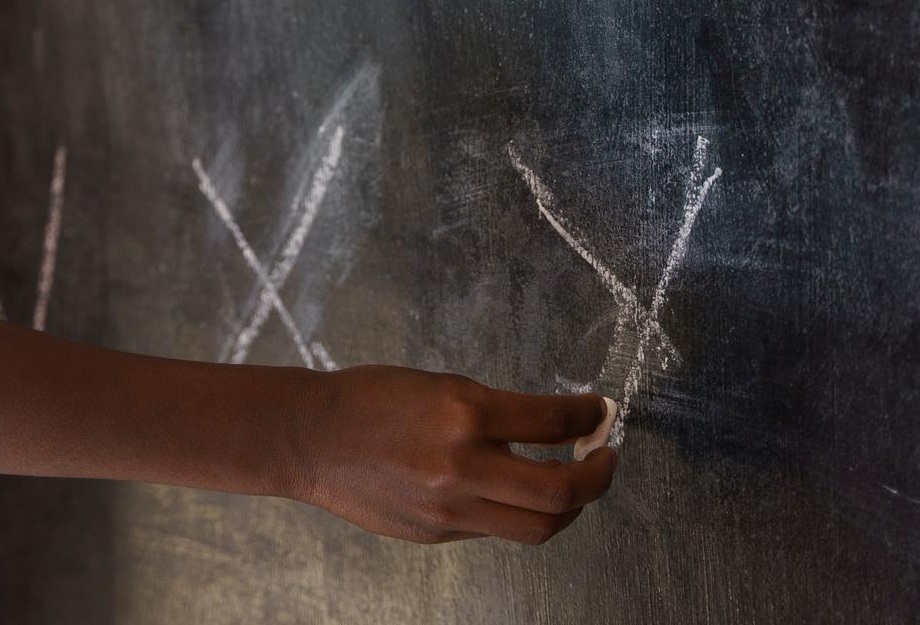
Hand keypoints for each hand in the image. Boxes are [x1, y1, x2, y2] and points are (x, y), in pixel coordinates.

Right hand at [284, 366, 618, 544]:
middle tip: (607, 457)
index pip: (552, 422)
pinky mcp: (437, 534)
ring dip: (571, 507)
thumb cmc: (371, 399)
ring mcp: (449, 508)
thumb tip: (549, 432)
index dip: (589, 416)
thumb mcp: (440, 386)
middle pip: (561, 492)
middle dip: (600, 475)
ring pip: (537, 527)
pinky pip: (494, 530)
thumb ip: (493, 413)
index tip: (600, 411)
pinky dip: (515, 512)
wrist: (311, 438)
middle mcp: (462, 466)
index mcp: (464, 413)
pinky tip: (513, 493)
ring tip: (575, 485)